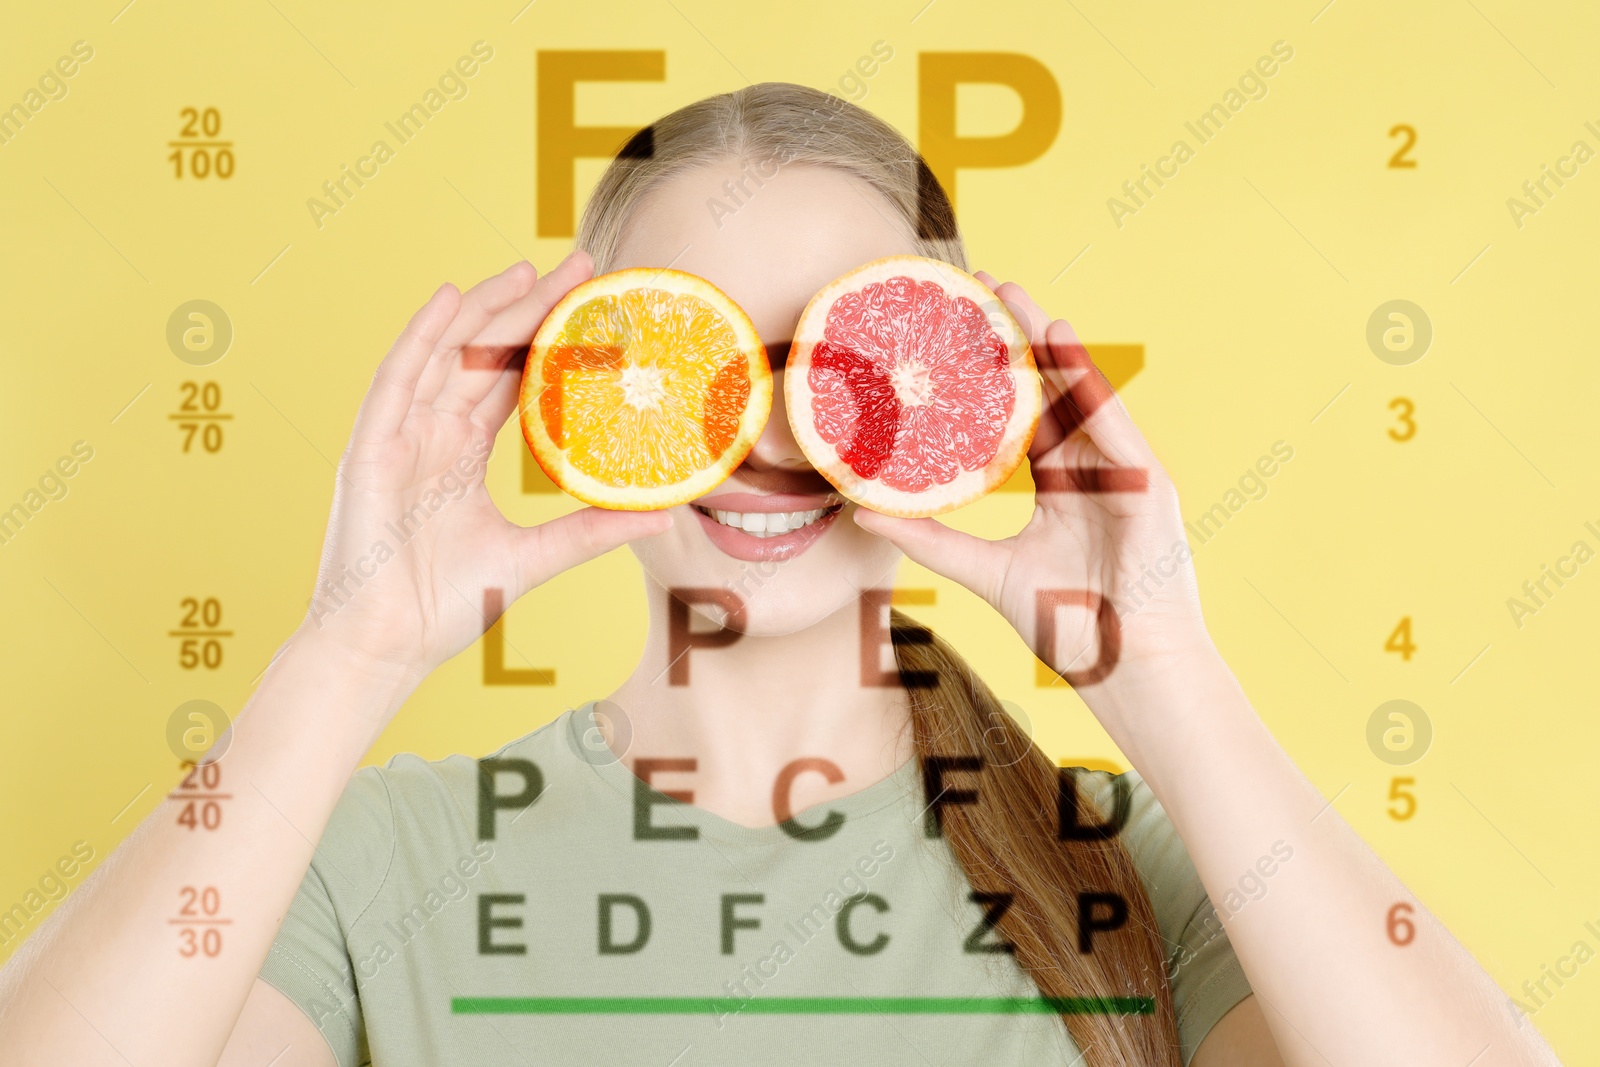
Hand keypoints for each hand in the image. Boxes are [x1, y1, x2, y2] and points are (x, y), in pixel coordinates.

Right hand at [295, 250, 670, 687]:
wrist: (386, 646)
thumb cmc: (443, 607)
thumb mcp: (532, 558)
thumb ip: (590, 532)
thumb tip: (663, 516)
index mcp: (460, 455)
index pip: (509, 380)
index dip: (547, 340)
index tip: (594, 304)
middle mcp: (430, 435)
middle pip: (484, 355)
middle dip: (528, 307)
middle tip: (580, 266)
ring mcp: (399, 437)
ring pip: (445, 353)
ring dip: (484, 308)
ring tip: (529, 269)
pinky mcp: (370, 448)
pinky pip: (396, 378)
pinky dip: (421, 336)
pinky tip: (451, 298)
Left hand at [853, 273, 1211, 706]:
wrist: (1129, 672)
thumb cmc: (1072, 629)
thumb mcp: (988, 572)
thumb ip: (931, 540)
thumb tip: (862, 514)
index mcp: (1062, 490)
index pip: (1024, 418)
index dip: (993, 376)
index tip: (955, 332)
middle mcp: (1094, 472)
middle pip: (1053, 392)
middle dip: (1018, 340)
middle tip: (979, 288)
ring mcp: (1124, 474)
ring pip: (1082, 393)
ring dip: (1049, 343)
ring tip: (1011, 297)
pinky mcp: (1149, 483)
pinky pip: (1113, 420)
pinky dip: (1088, 381)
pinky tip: (1061, 341)